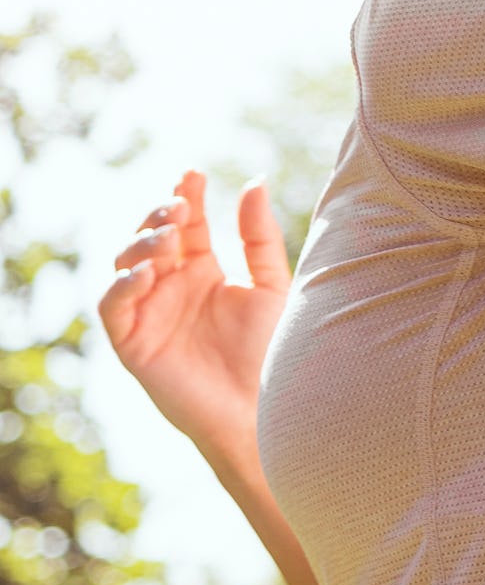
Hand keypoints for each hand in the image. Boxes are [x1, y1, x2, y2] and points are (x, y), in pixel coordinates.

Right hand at [98, 170, 290, 460]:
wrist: (261, 409)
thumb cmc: (270, 353)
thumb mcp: (271, 287)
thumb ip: (260, 239)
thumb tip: (254, 183)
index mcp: (202, 271)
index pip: (186, 224)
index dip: (185, 196)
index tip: (194, 174)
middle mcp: (172, 287)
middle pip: (151, 237)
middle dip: (160, 216)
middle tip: (181, 208)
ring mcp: (150, 313)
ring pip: (126, 264)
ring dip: (142, 244)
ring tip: (171, 238)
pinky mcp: (134, 344)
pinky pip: (113, 307)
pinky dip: (124, 286)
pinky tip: (148, 273)